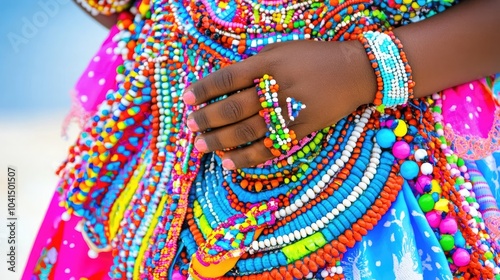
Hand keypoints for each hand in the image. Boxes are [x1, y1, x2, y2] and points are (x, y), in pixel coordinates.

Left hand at [183, 40, 375, 169]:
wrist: (353, 71)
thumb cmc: (313, 57)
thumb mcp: (281, 51)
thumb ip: (253, 66)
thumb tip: (223, 86)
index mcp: (266, 64)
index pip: (225, 79)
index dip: (202, 90)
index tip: (186, 100)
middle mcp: (274, 88)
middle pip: (231, 108)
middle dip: (205, 119)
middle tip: (189, 127)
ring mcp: (287, 112)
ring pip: (245, 132)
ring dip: (218, 141)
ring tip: (200, 146)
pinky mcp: (300, 130)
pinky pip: (268, 148)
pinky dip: (245, 158)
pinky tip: (227, 163)